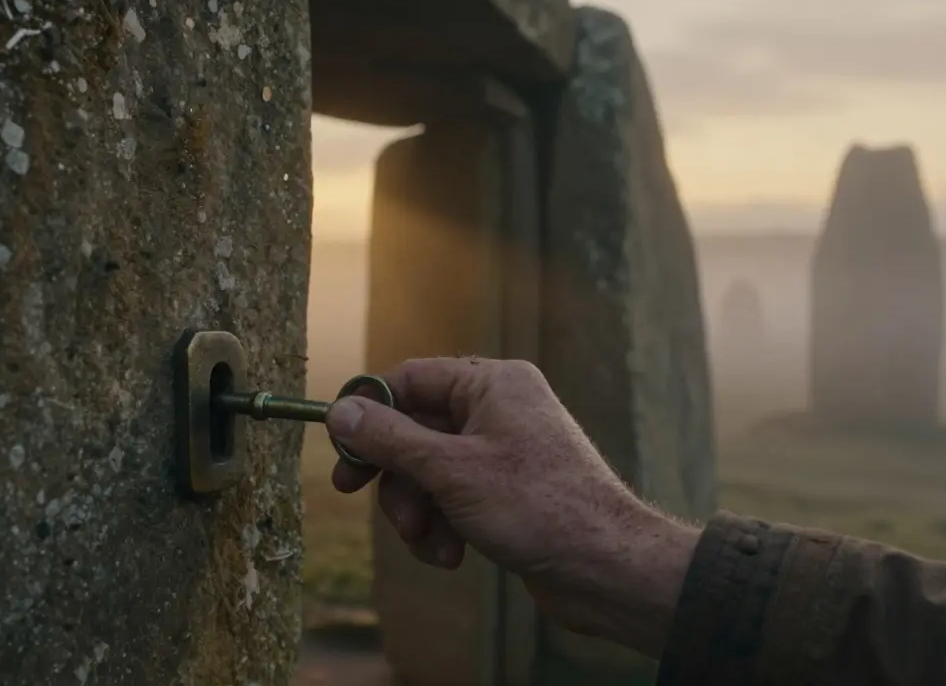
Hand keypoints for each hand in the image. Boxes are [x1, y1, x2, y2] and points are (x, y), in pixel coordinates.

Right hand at [324, 357, 699, 656]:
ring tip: (428, 542)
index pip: (412, 378)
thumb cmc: (536, 506)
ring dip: (418, 510)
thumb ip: (390, 439)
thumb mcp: (450, 470)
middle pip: (415, 429)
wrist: (605, 567)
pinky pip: (454, 498)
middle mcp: (499, 409)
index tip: (340, 446)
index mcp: (492, 383)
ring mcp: (504, 452)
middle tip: (352, 492)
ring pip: (430, 470)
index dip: (370, 410)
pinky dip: (443, 526)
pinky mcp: (507, 492)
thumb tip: (340, 411)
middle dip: (394, 473)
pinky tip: (451, 555)